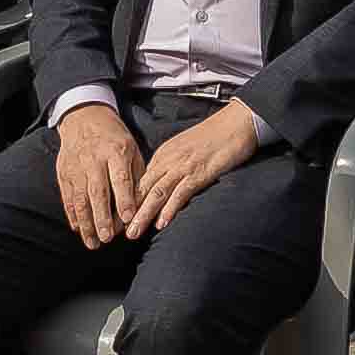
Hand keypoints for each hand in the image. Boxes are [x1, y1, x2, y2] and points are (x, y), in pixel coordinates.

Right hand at [53, 99, 146, 243]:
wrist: (84, 117)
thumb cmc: (115, 138)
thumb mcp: (132, 149)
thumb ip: (136, 176)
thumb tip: (140, 206)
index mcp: (116, 151)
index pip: (120, 178)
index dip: (124, 200)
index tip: (128, 219)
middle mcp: (94, 159)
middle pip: (98, 191)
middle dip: (102, 217)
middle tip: (108, 238)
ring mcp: (76, 166)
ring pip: (80, 198)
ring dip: (86, 222)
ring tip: (93, 242)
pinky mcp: (64, 171)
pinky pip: (67, 197)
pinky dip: (73, 214)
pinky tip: (79, 229)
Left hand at [127, 97, 264, 234]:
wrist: (237, 121)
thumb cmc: (216, 135)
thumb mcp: (186, 148)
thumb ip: (173, 164)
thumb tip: (165, 184)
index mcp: (164, 154)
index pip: (141, 181)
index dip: (129, 201)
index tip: (121, 219)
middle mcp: (169, 160)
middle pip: (143, 189)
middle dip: (130, 212)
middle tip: (117, 232)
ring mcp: (184, 166)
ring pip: (157, 193)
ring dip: (144, 215)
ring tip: (134, 233)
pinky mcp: (200, 172)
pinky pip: (181, 193)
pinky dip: (170, 209)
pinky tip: (162, 223)